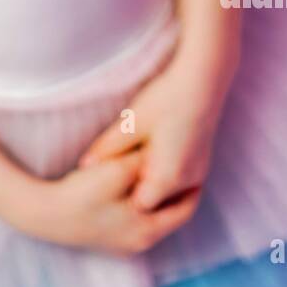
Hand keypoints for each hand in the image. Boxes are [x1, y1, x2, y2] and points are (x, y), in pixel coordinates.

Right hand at [17, 152, 201, 253]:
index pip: (185, 209)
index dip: (194, 186)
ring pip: (153, 217)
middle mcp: (140, 241)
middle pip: (170, 215)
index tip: (199, 164)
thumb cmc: (83, 194)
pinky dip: (142, 203)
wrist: (45, 214)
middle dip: (177, 191)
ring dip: (158, 197)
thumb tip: (160, 156)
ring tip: (160, 172)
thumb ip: (144, 163)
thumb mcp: (117, 171)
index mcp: (149, 229)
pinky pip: (137, 219)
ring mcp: (123, 243)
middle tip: (182, 166)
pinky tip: (134, 185)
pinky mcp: (107, 238)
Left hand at [75, 56, 227, 212]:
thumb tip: (84, 164)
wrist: (203, 81)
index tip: (111, 180)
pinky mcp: (202, 162)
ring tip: (137, 160)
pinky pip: (181, 182)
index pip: (140, 206)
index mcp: (167, 177)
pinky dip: (165, 176)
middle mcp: (187, 181)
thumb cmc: (166, 99)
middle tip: (121, 171)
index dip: (124, 196)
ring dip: (153, 183)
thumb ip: (108, 147)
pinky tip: (153, 155)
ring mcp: (198, 173)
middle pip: (157, 202)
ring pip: (170, 193)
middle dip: (138, 192)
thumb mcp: (132, 122)